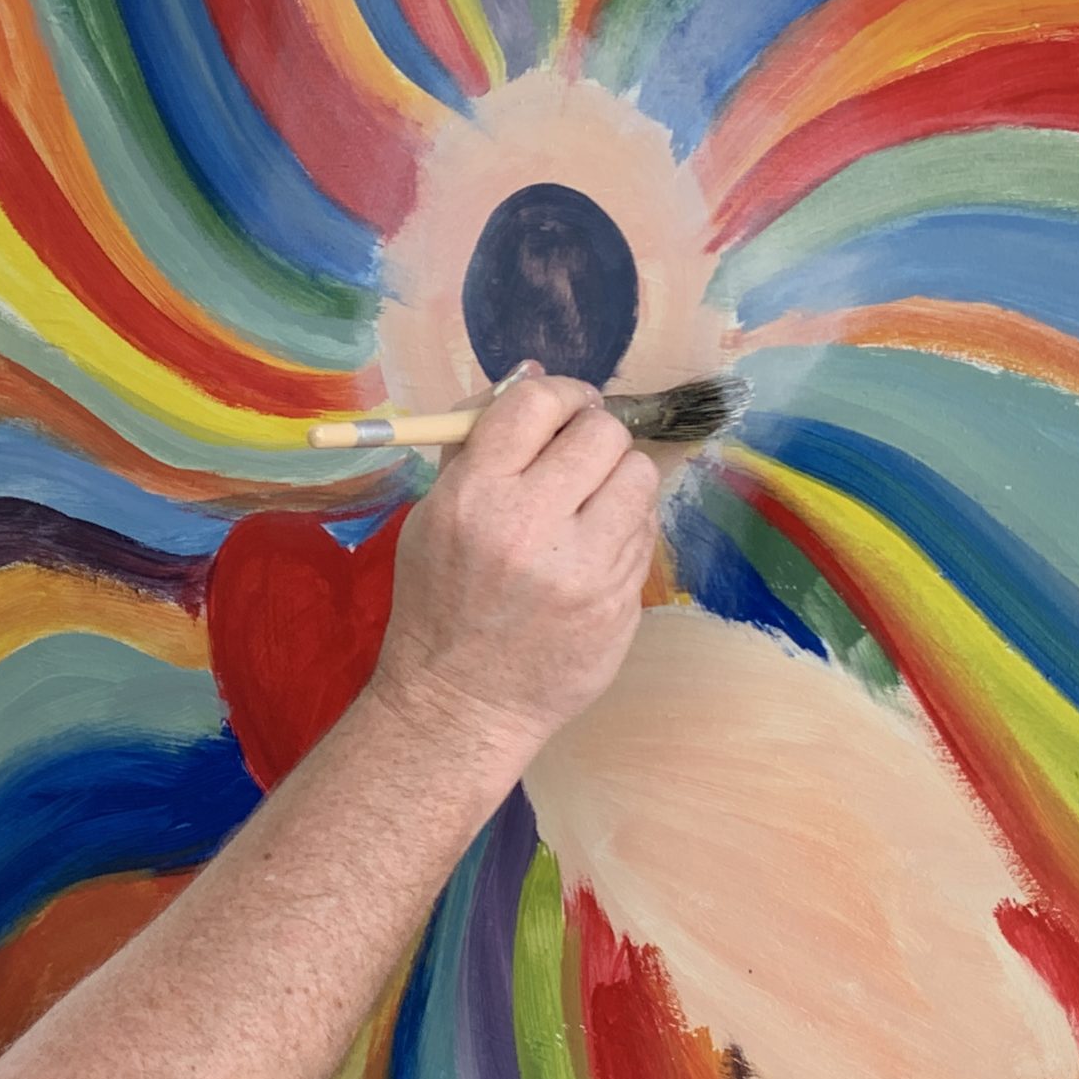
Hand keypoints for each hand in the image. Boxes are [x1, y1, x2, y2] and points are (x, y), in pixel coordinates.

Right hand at [366, 368, 661, 762]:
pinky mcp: (619, 604)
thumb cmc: (440, 601)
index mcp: (475, 497)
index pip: (537, 403)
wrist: (461, 701)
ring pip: (639, 478)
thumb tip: (529, 376)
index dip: (560, 393)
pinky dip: (624, 530)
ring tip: (590, 505)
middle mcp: (531, 527)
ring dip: (618, 480)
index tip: (563, 408)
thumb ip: (477, 443)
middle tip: (579, 458)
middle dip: (593, 436)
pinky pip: (645, 534)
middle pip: (602, 433)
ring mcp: (583, 570)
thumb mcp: (432, 514)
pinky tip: (593, 550)